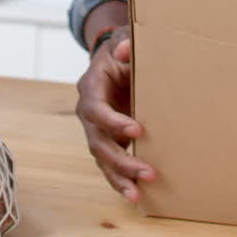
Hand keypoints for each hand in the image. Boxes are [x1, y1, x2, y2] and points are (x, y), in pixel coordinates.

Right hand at [75, 27, 155, 201]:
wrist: (117, 58)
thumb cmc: (122, 49)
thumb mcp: (123, 40)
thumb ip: (123, 44)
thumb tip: (123, 50)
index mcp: (91, 87)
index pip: (95, 109)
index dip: (113, 121)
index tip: (137, 130)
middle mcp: (89, 112)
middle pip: (97, 142)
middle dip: (120, 159)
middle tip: (146, 171)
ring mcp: (97, 129)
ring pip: (102, 158)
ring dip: (120, 177)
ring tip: (137, 194)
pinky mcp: (108, 140)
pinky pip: (110, 164)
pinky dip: (120, 180)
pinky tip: (136, 195)